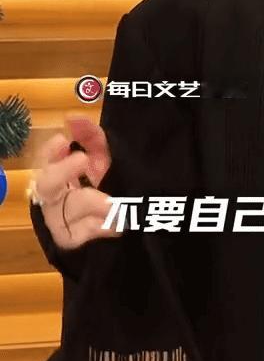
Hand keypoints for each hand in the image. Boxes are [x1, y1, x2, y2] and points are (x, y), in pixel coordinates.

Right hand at [31, 115, 121, 249]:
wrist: (119, 238)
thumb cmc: (104, 193)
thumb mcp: (103, 165)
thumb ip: (92, 139)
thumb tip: (73, 117)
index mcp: (58, 176)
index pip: (47, 160)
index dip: (52, 151)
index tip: (63, 140)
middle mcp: (52, 198)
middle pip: (46, 184)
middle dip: (62, 170)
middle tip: (82, 159)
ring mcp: (58, 222)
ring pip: (70, 206)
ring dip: (95, 201)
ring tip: (115, 203)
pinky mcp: (70, 243)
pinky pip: (85, 230)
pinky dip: (104, 225)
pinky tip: (117, 225)